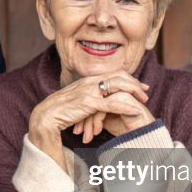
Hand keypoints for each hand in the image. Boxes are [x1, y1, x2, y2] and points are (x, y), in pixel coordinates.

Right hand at [29, 73, 148, 165]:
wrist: (45, 118)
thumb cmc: (59, 113)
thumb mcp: (76, 102)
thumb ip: (88, 99)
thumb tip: (97, 103)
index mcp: (87, 80)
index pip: (112, 73)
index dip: (128, 78)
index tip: (139, 85)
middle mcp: (89, 81)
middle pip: (119, 76)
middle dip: (135, 83)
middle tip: (146, 91)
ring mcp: (88, 91)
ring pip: (118, 87)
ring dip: (134, 93)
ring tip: (144, 101)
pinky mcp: (88, 103)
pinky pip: (112, 103)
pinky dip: (126, 107)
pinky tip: (136, 111)